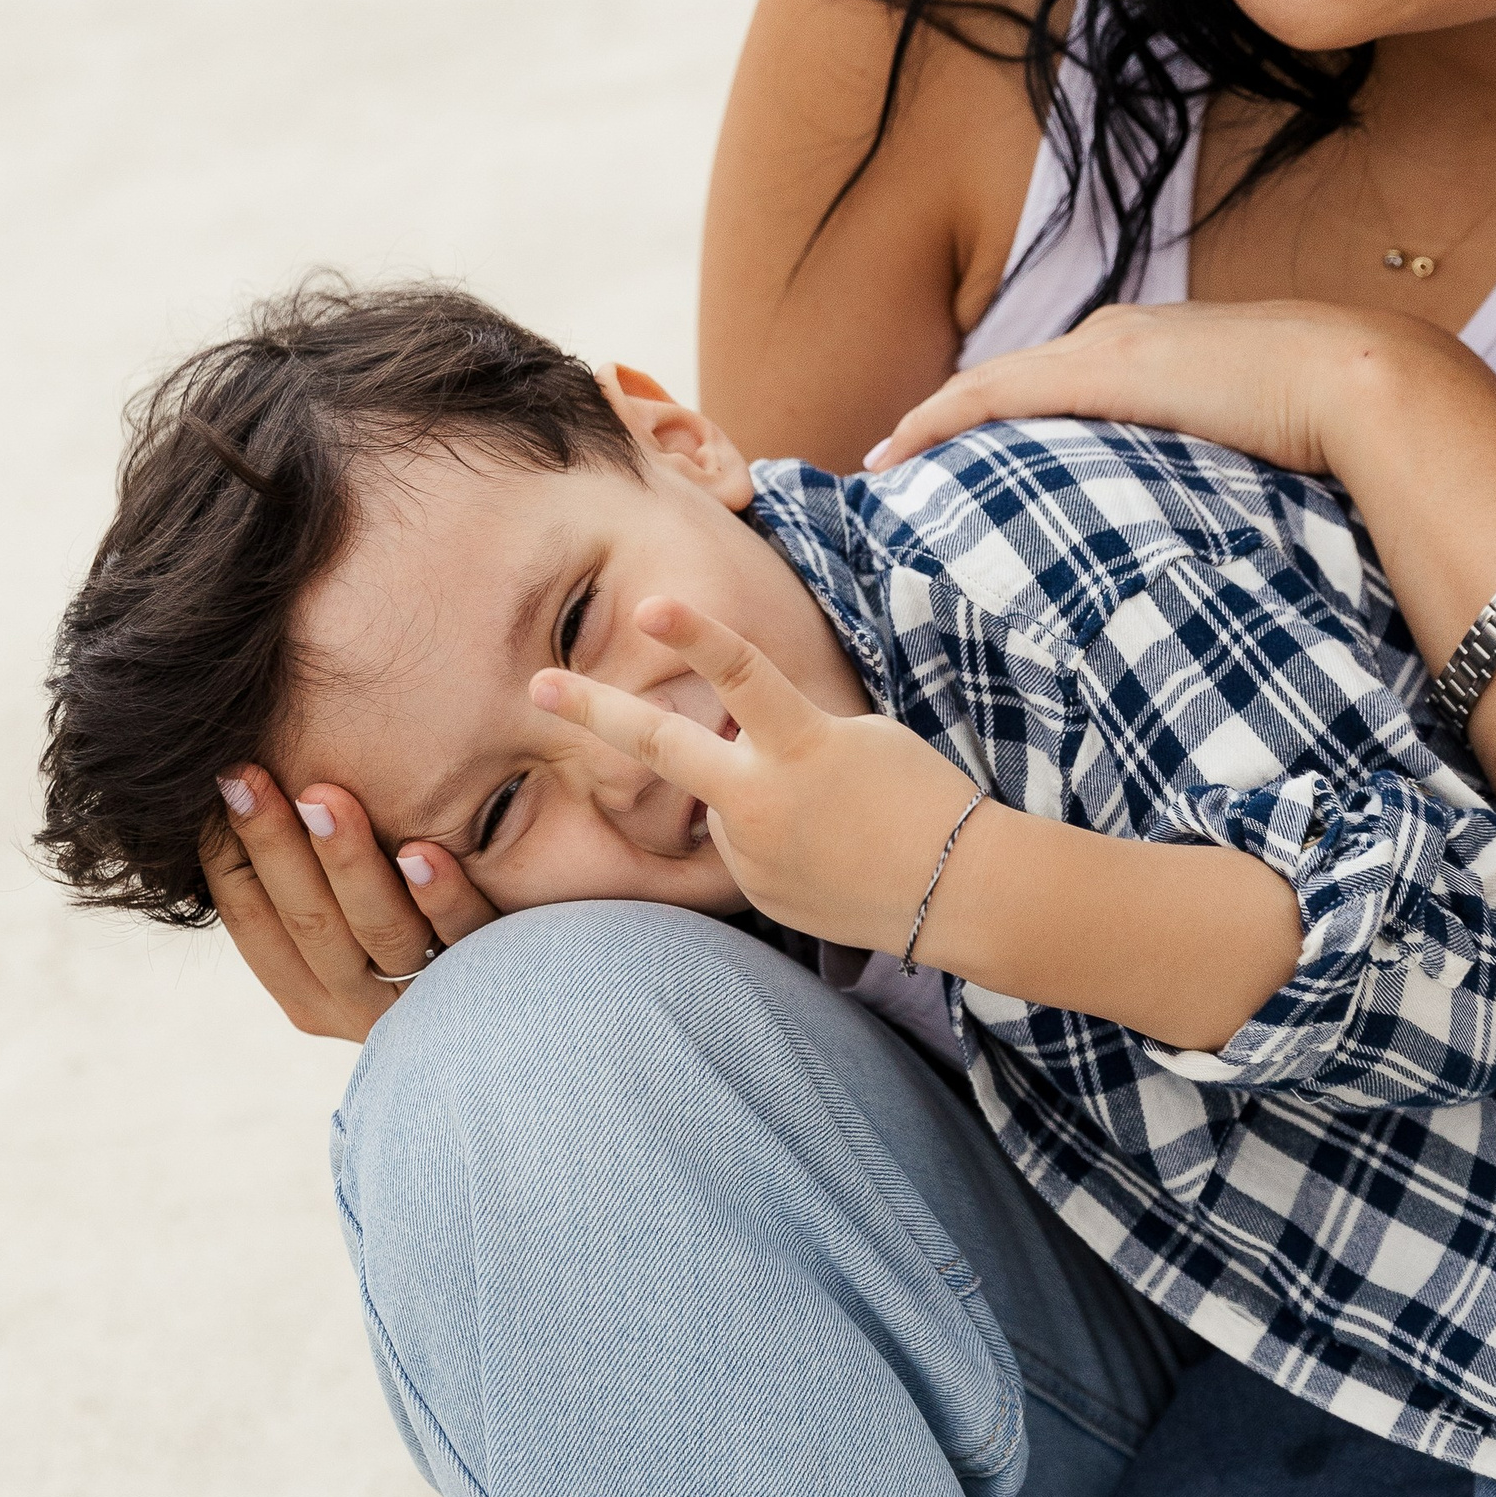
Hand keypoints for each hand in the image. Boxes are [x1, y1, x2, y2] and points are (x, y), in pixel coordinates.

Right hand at [200, 771, 496, 1041]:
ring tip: (324, 797)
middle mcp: (360, 1005)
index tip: (219, 776)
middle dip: (274, 844)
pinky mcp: (493, 980)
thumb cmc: (421, 925)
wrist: (523, 1007)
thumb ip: (310, 875)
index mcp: (310, 991)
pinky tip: (423, 851)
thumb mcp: (355, 910)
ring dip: (348, 862)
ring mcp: (428, 998)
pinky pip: (466, 940)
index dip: (228, 853)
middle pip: (310, 923)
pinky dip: (440, 897)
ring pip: (383, 930)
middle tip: (246, 772)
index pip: (254, 921)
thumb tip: (238, 785)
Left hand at [533, 597, 983, 951]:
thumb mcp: (857, 737)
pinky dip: (774, 839)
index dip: (694, 633)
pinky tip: (828, 854)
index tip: (646, 603)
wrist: (959, 891)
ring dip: (752, 795)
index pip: (740, 674)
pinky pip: (744, 848)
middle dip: (592, 711)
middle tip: (536, 684)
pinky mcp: (755, 893)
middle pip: (662, 745)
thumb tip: (726, 744)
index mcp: (800, 747)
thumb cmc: (922, 795)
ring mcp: (751, 853)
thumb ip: (783, 732)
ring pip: (721, 803)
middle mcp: (762, 801)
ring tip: (832, 819)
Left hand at [864, 297, 1464, 481]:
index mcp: (1169, 351)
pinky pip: (988, 394)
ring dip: (938, 421)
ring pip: (993, 382)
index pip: (1072, 380)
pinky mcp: (1095, 373)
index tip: (980, 457)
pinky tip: (896, 451)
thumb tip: (1261, 538)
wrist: (1367, 384)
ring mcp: (1108, 348)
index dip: (1019, 417)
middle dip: (962, 417)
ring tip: (889, 461)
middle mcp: (1126, 335)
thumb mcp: (1283, 450)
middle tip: (907, 462)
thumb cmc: (1347, 430)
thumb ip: (1251, 475)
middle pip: (1020, 377)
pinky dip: (937, 418)